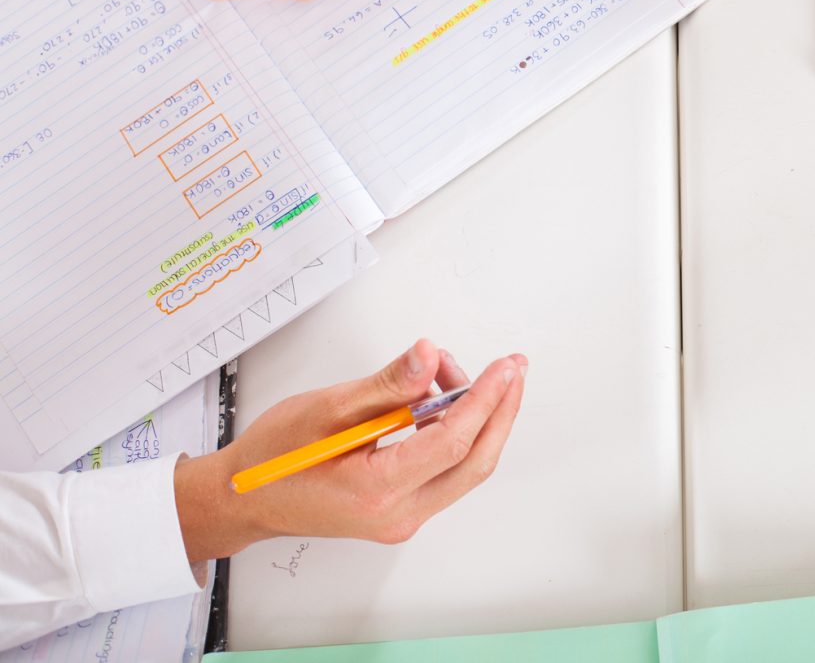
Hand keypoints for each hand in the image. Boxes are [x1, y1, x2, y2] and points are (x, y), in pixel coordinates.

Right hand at [173, 340, 526, 561]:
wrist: (243, 499)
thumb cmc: (274, 456)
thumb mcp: (326, 408)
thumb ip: (387, 383)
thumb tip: (430, 354)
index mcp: (377, 492)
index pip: (452, 442)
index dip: (485, 399)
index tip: (505, 366)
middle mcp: (398, 514)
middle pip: (474, 462)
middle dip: (500, 410)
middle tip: (513, 368)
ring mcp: (402, 517)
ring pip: (463, 467)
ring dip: (474, 417)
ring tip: (450, 370)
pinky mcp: (400, 510)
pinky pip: (444, 470)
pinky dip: (453, 431)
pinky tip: (440, 397)